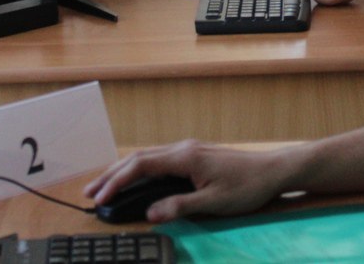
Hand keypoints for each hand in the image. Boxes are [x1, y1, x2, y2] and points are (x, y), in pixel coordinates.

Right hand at [84, 140, 288, 222]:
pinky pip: (159, 160)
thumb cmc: (247, 187)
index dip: (117, 182)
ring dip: (124, 171)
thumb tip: (150, 213)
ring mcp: (188, 150)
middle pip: (138, 158)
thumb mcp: (214, 202)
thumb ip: (180, 206)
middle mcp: (183, 149)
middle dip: (112, 174)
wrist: (273, 170)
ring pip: (147, 157)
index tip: (100, 197)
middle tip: (90, 192)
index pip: (141, 166)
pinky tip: (135, 180)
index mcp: (185, 157)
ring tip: (105, 186)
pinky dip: (140, 170)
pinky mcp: (194, 156)